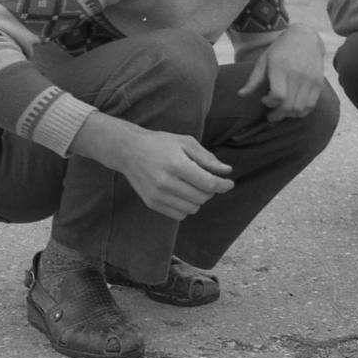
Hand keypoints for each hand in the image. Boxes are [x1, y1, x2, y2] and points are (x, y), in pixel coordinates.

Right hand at [74, 114, 232, 220]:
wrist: (128, 151)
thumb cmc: (160, 144)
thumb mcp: (186, 142)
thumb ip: (207, 158)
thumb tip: (226, 171)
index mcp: (176, 164)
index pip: (208, 183)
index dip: (223, 185)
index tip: (229, 183)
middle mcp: (166, 182)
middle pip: (202, 197)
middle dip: (211, 190)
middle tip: (206, 179)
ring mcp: (157, 195)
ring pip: (193, 208)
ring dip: (199, 199)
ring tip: (193, 185)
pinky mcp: (152, 203)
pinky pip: (180, 215)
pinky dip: (187, 207)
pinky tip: (183, 193)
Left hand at [237, 24, 325, 121]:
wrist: (305, 37)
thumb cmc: (280, 50)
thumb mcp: (264, 60)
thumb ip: (254, 80)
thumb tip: (241, 95)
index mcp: (281, 67)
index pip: (278, 96)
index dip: (269, 103)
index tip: (264, 99)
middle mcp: (297, 74)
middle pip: (289, 105)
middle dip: (278, 115)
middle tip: (271, 116)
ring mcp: (310, 79)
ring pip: (300, 108)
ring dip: (289, 115)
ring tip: (282, 112)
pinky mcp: (318, 83)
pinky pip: (311, 105)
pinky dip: (302, 112)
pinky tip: (293, 109)